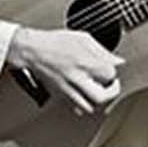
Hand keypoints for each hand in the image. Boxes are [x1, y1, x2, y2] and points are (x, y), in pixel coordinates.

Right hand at [7, 27, 121, 114]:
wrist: (30, 50)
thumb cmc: (53, 42)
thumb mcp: (81, 38)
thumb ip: (102, 51)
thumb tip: (117, 60)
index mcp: (84, 62)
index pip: (110, 74)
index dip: (112, 72)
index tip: (110, 68)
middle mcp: (76, 78)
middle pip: (102, 97)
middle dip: (111, 92)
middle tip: (110, 85)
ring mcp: (67, 89)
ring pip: (89, 107)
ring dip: (97, 100)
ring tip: (97, 91)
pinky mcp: (60, 96)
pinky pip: (76, 108)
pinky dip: (83, 104)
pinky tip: (83, 94)